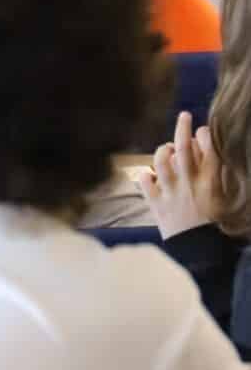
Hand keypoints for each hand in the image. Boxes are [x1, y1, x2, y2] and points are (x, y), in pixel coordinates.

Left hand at [136, 110, 225, 238]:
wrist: (200, 254)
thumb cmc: (214, 226)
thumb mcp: (222, 199)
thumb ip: (216, 176)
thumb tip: (209, 153)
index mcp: (211, 182)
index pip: (209, 148)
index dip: (204, 134)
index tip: (202, 131)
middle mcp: (190, 183)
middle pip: (184, 147)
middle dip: (183, 127)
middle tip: (184, 115)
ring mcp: (171, 192)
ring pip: (162, 159)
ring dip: (163, 150)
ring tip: (167, 151)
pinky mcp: (156, 204)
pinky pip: (145, 180)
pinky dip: (145, 175)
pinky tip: (151, 176)